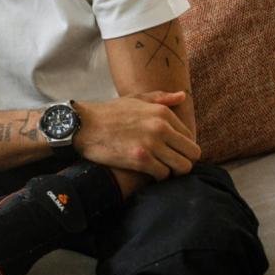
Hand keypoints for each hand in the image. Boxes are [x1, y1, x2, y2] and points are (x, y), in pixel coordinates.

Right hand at [73, 91, 199, 179]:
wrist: (82, 125)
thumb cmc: (108, 113)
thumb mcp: (135, 99)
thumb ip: (161, 98)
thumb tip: (183, 96)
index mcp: (162, 112)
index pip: (190, 136)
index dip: (182, 147)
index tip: (171, 152)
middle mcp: (160, 127)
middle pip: (192, 153)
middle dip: (184, 161)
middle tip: (170, 164)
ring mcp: (151, 144)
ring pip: (182, 167)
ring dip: (173, 171)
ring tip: (161, 169)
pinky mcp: (140, 160)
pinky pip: (163, 175)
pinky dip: (158, 177)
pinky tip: (148, 173)